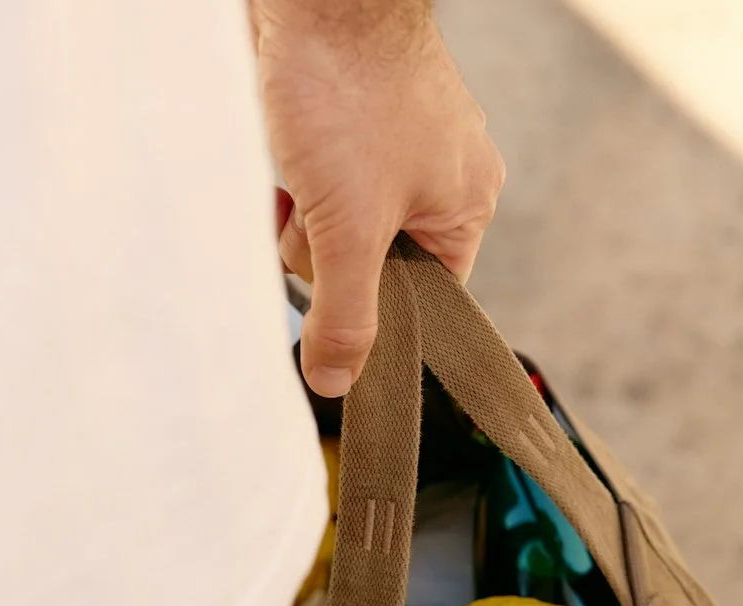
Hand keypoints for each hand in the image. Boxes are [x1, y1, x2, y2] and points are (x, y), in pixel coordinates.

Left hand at [254, 1, 504, 396]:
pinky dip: (286, 175)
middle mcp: (433, 176)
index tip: (339, 302)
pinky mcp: (341, 115)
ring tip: (295, 168)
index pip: (423, 300)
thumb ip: (346, 317)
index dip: (376, 310)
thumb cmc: (350, 85)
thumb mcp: (349, 229)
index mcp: (463, 206)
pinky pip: (310, 177)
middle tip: (314, 212)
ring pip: (331, 221)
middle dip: (324, 251)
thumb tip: (336, 382)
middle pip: (367, 264)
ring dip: (298, 212)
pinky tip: (278, 153)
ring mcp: (386, 142)